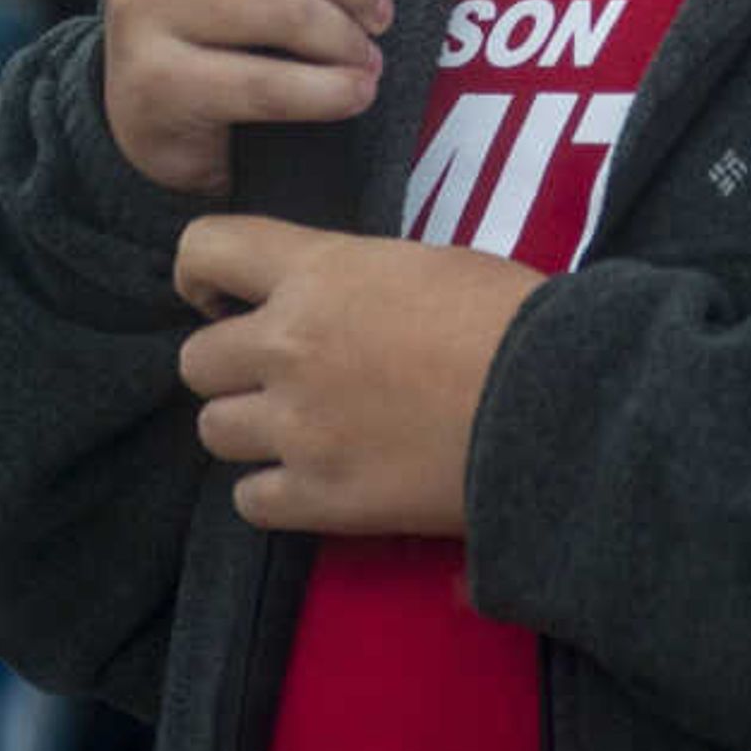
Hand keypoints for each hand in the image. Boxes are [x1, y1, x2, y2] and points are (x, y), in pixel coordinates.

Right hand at [98, 0, 390, 195]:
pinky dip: (329, 91)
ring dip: (347, 40)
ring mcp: (136, 5)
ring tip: (368, 57)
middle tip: (379, 12)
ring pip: (283, 10)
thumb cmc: (207, 1)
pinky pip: (268, 83)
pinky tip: (355, 93)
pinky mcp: (153, 80)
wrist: (145, 108)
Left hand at [174, 216, 541, 533]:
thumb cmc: (510, 319)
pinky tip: (315, 481)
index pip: (204, 249)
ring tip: (300, 432)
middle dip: (231, 367)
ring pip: (211, 431)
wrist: (555, 403)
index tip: (222, 297)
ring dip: (248, 430)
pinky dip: (274, 494)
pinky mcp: (320, 498)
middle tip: (279, 375)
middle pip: (195, 360)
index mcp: (317, 273)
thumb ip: (352, 280)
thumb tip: (333, 302)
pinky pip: (249, 501)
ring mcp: (297, 428)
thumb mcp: (423, 264)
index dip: (200, 273)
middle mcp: (288, 346)